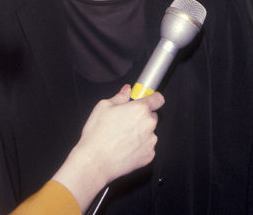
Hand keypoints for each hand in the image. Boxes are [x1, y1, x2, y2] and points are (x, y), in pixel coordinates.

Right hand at [52, 85, 163, 210]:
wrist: (94, 163)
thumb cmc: (97, 135)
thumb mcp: (104, 107)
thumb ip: (120, 96)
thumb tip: (127, 90)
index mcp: (140, 109)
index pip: (158, 98)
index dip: (152, 98)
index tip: (147, 100)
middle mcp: (149, 124)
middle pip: (152, 116)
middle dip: (142, 117)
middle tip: (126, 121)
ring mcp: (150, 141)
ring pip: (149, 132)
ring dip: (141, 132)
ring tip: (122, 137)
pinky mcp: (149, 156)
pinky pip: (147, 147)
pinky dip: (139, 146)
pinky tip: (125, 148)